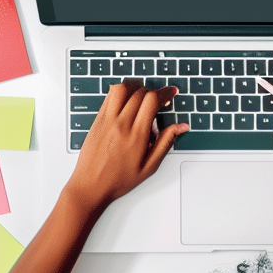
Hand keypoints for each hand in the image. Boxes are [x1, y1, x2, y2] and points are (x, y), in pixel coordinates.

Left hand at [64, 81, 188, 212]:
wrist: (91, 186)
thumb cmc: (118, 180)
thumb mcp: (149, 166)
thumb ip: (166, 143)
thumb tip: (181, 127)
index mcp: (136, 136)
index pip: (152, 100)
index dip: (165, 93)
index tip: (171, 93)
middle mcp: (120, 124)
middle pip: (139, 92)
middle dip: (153, 91)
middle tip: (159, 99)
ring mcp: (106, 120)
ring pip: (122, 88)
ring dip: (136, 87)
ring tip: (143, 95)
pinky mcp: (97, 120)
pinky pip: (109, 96)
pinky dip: (121, 92)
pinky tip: (127, 101)